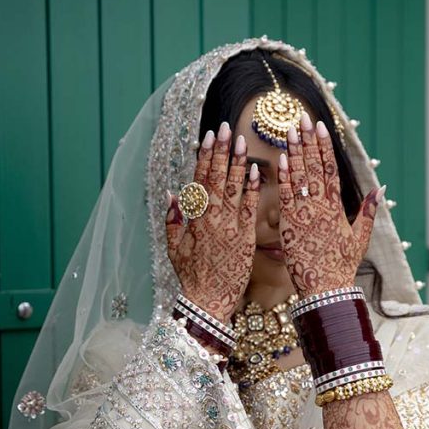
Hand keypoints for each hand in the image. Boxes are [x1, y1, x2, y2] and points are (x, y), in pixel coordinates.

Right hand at [165, 122, 259, 323]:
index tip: (208, 136)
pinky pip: (249, 207)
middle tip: (226, 128)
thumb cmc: (191, 276)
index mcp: (193, 219)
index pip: (199, 180)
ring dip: (237, 162)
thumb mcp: (174, 247)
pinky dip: (252, 188)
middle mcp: (210, 218)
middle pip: (216, 177)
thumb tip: (172, 192)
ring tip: (241, 140)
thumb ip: (173, 219)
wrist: (208, 300)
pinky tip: (256, 170)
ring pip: (233, 188)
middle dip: (221, 151)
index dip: (204, 156)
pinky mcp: (245, 237)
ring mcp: (229, 226)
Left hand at [276, 112, 385, 296]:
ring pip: (299, 179)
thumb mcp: (360, 239)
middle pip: (314, 168)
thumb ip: (369, 212)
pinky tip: (280, 160)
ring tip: (288, 132)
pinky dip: (284, 179)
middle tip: (301, 119)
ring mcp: (306, 215)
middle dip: (307, 142)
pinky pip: (287, 198)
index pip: (331, 170)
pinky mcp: (291, 226)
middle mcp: (322, 208)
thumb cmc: (341, 267)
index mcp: (338, 208)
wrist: (326, 290)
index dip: (324, 147)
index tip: (320, 127)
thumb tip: (381, 189)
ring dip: (294, 153)